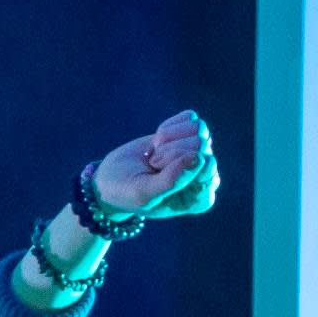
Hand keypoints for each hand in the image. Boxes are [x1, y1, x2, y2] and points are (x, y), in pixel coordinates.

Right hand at [90, 109, 220, 222]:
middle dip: (168, 153)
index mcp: (199, 198)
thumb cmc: (126, 193)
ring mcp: (198, 152)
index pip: (207, 167)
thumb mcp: (143, 194)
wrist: (110, 178)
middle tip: (153, 166)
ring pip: (198, 130)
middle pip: (200, 146)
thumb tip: (199, 157)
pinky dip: (168, 126)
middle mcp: (205, 175)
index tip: (157, 176)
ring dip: (167, 140)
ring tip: (154, 156)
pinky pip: (190, 118)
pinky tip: (157, 143)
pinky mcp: (189, 134)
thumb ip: (170, 181)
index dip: (177, 166)